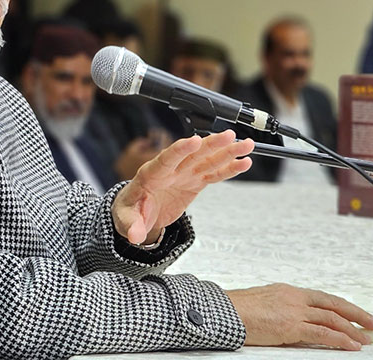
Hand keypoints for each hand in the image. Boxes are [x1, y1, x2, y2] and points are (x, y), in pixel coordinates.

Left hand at [111, 130, 253, 244]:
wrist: (137, 212)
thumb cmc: (128, 211)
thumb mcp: (125, 220)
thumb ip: (132, 225)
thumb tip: (136, 236)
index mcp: (151, 174)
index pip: (166, 159)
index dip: (180, 149)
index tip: (195, 140)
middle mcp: (170, 170)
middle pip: (192, 155)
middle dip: (211, 145)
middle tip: (229, 136)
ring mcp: (183, 175)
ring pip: (207, 160)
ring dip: (227, 152)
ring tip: (247, 144)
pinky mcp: (193, 183)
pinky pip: (213, 174)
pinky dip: (228, 169)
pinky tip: (244, 162)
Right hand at [226, 283, 372, 350]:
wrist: (225, 311)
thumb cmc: (237, 309)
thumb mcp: (263, 303)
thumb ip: (281, 309)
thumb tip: (291, 320)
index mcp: (289, 291)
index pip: (323, 298)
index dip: (342, 305)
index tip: (356, 312)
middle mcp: (295, 298)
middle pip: (333, 305)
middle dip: (356, 315)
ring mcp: (294, 311)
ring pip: (332, 319)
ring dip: (352, 330)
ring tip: (366, 339)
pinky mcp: (291, 326)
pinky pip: (322, 333)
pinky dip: (340, 339)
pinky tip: (351, 345)